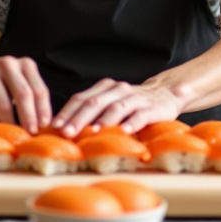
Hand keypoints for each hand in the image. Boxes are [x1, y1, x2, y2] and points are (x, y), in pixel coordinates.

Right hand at [0, 51, 52, 133]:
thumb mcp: (20, 80)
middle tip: (31, 134)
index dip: (43, 110)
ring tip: (15, 135)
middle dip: (29, 118)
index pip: (39, 90)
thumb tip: (42, 124)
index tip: (45, 126)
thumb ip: (31, 96)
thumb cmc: (1, 78)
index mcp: (25, 64)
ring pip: (3, 105)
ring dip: (10, 124)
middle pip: (23, 95)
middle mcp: (8, 65)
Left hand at [50, 78, 185, 137]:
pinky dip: (132, 123)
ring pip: (116, 107)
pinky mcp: (152, 109)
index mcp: (105, 88)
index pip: (81, 98)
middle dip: (79, 118)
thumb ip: (93, 113)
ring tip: (91, 132)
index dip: (67, 111)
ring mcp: (135, 98)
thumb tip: (65, 131)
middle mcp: (118, 90)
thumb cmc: (133, 104)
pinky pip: (140, 115)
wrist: (166, 93)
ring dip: (102, 120)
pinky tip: (124, 131)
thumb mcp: (111, 103)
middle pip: (95, 102)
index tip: (54, 126)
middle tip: (67, 133)